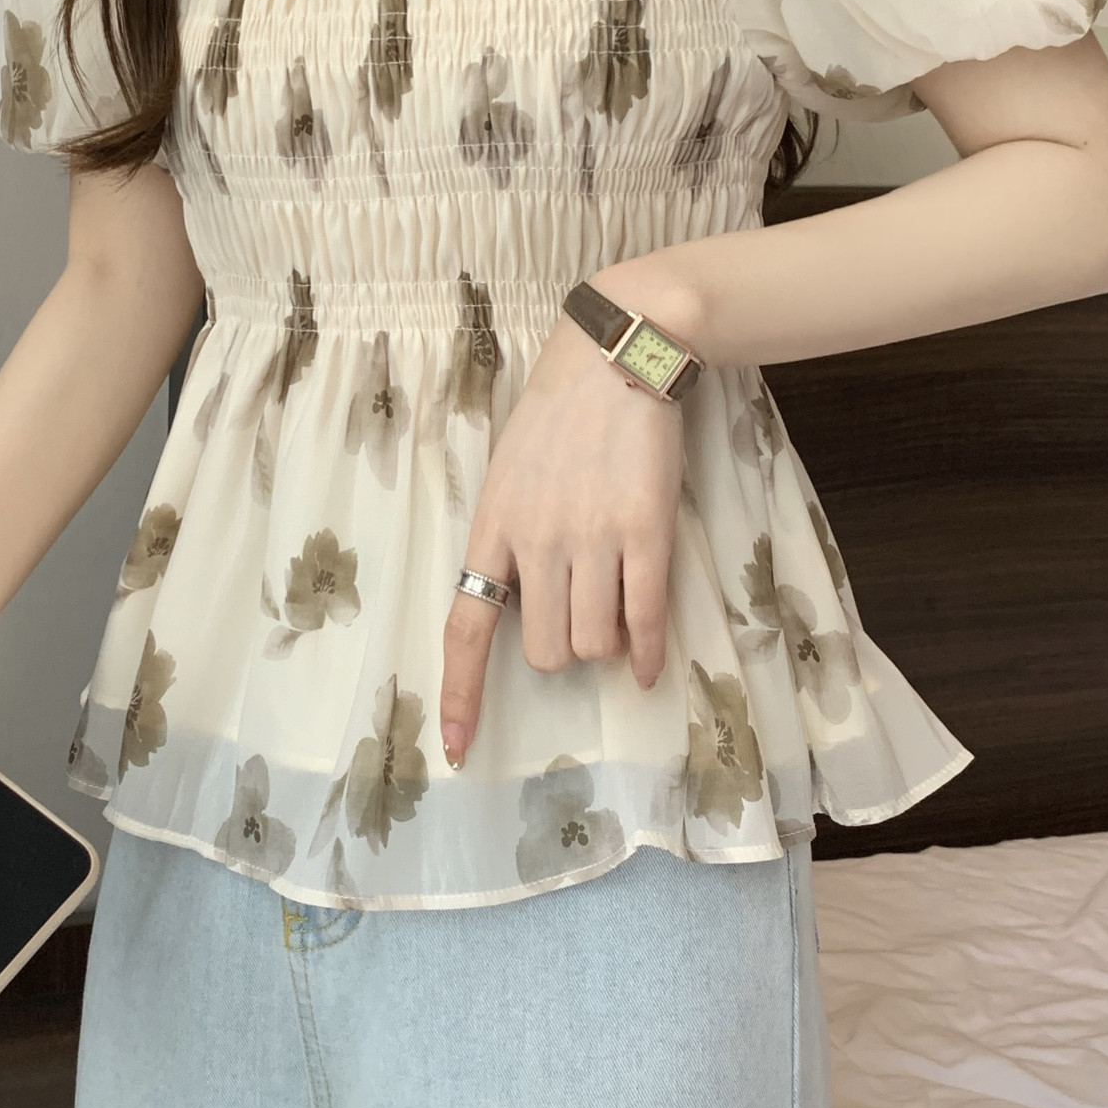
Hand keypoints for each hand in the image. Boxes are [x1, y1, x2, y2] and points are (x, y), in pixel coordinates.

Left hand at [439, 266, 694, 767]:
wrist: (616, 359)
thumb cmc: (556, 417)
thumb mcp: (507, 474)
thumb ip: (508, 538)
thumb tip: (516, 605)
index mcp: (491, 526)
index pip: (465, 626)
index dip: (463, 693)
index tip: (459, 748)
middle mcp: (537, 540)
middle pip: (542, 649)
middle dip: (559, 650)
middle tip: (575, 617)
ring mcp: (593, 537)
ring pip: (592, 642)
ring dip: (603, 646)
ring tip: (610, 614)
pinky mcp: (645, 532)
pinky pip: (643, 620)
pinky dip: (646, 654)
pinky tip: (647, 668)